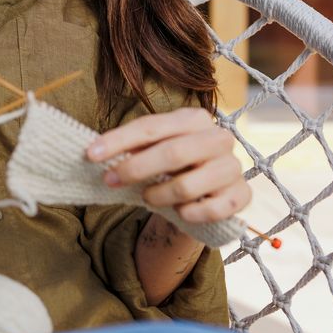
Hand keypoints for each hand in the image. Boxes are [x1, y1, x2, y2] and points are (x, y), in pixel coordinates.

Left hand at [86, 107, 250, 223]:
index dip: (118, 140)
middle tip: (110, 180)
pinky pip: (211, 210)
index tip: (90, 154)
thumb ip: (132, 148)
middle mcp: (218, 138)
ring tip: (147, 197)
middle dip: (135, 168)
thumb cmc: (172, 165)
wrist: (207, 192)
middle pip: (171, 153)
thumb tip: (94, 151)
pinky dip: (189, 213)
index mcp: (194, 118)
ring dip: (158, 195)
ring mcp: (233, 167)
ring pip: (187, 185)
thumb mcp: (153, 150)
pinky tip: (180, 212)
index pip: (151, 127)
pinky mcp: (242, 196)